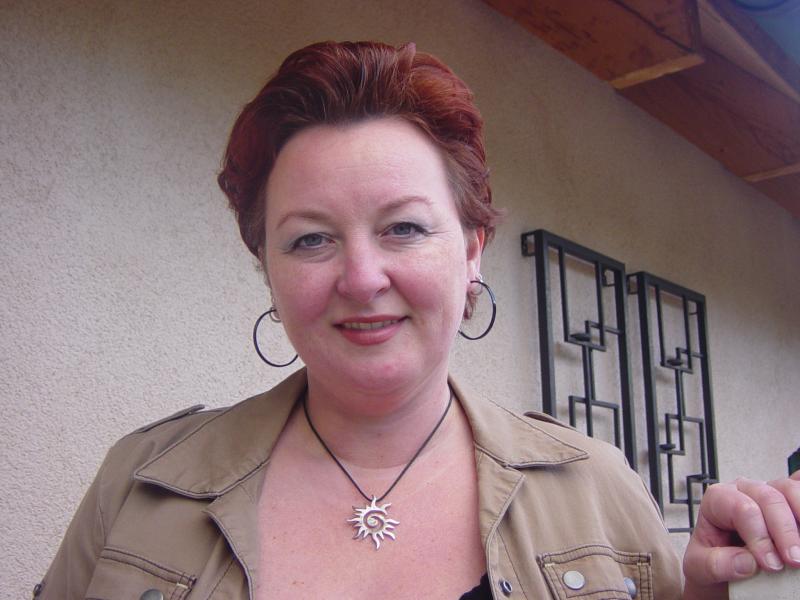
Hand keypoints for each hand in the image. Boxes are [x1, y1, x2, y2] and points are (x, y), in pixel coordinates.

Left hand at [682, 472, 799, 598]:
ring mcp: (768, 491)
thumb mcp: (699, 567)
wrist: (723, 570)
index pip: (742, 509)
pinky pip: (799, 491)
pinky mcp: (787, 501)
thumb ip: (714, 564)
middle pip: (769, 498)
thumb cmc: (711, 561)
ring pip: (790, 491)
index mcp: (717, 499)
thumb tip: (746, 562)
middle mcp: (743, 490)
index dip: (760, 537)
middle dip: (785, 531)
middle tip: (794, 561)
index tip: (771, 565)